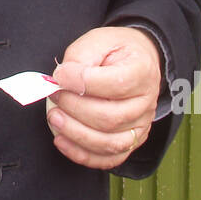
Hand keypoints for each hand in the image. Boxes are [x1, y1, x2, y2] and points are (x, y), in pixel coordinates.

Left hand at [46, 26, 161, 169]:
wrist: (135, 61)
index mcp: (142, 72)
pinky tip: (62, 140)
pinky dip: (82, 154)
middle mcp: (146, 103)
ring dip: (75, 133)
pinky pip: (109, 159)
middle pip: (110, 118)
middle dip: (74, 109)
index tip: (60, 75)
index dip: (82, 82)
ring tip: (54, 117)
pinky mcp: (131, 142)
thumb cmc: (114, 51)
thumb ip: (80, 58)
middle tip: (54, 95)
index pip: (116, 84)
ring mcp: (140, 126)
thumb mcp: (98, 41)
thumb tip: (62, 80)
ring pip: (109, 142)